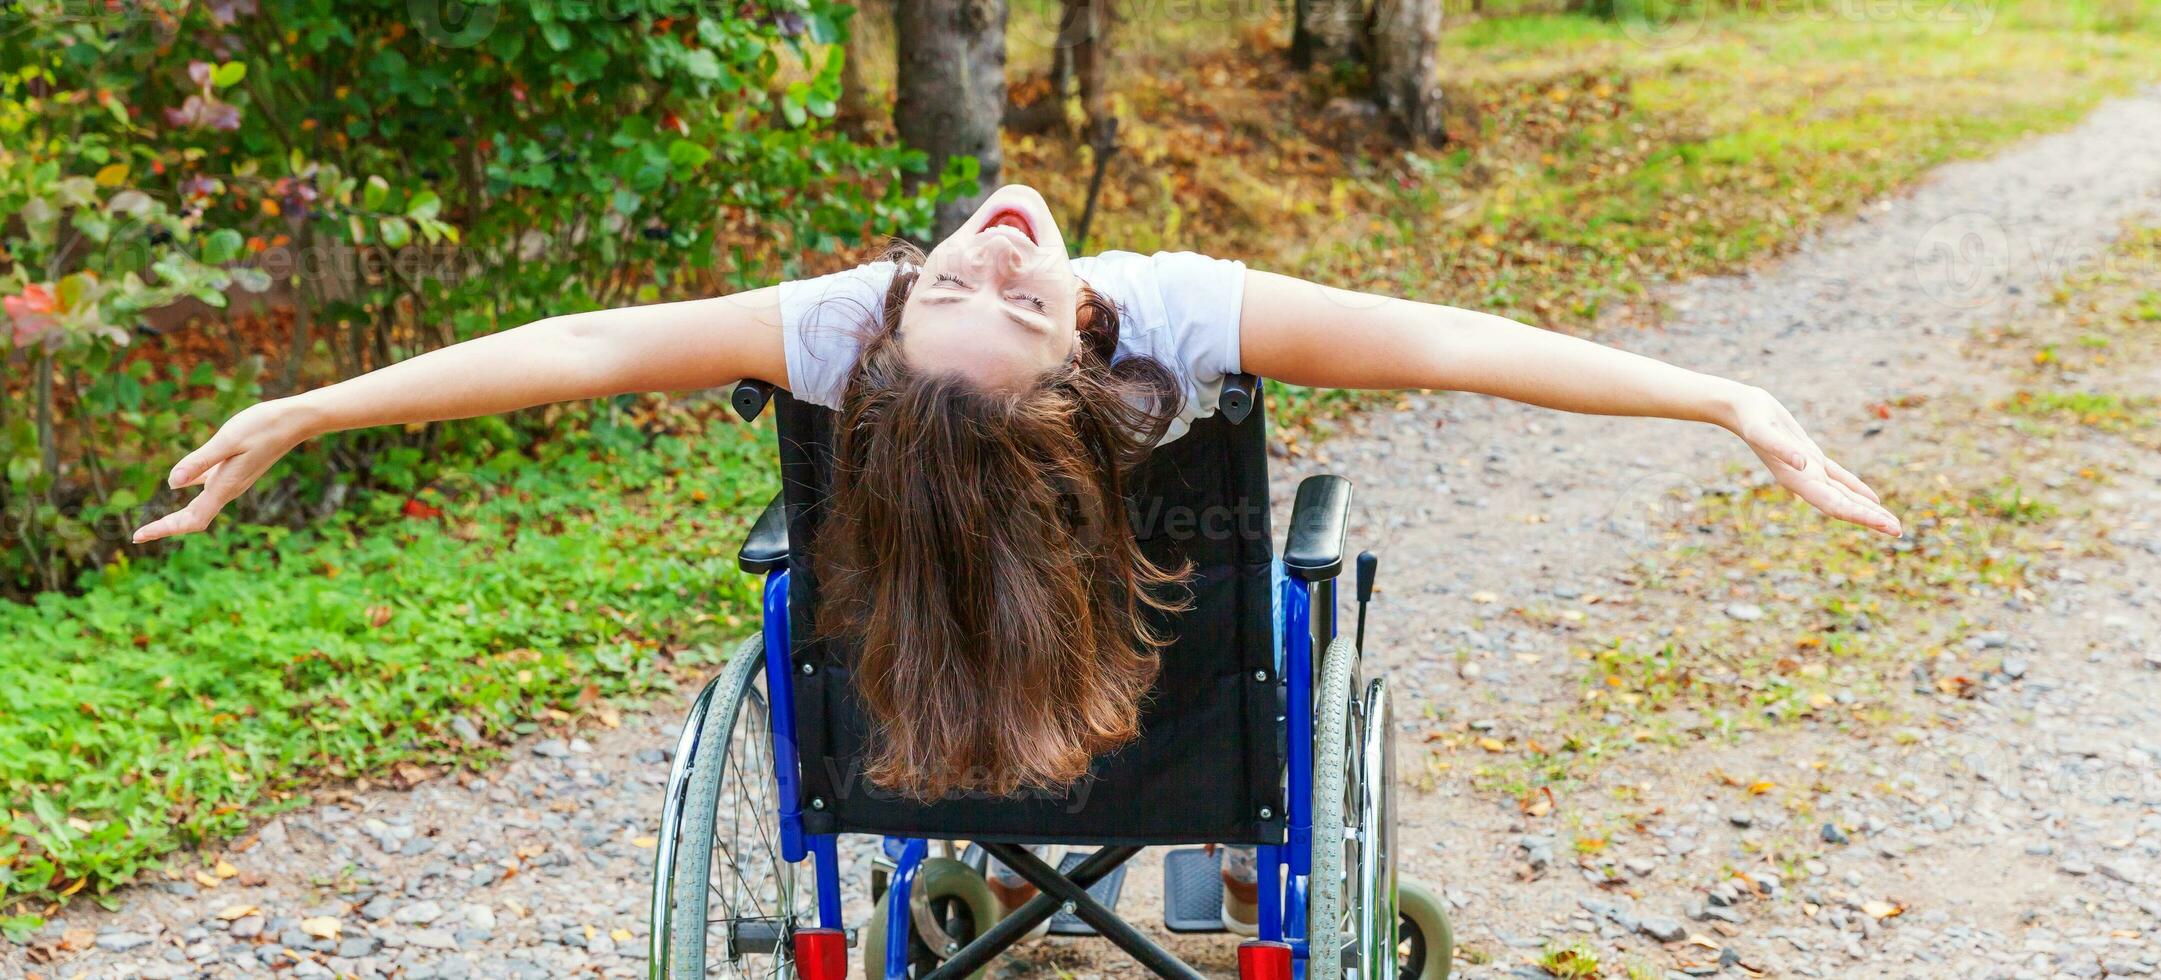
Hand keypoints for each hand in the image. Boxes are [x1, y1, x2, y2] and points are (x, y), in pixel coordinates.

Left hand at [132, 398, 316, 543]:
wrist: (295, 421)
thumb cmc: (263, 426)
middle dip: (166, 527)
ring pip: (200, 506)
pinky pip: (207, 488)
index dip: (164, 529)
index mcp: (225, 485)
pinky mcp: (235, 469)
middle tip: (138, 535)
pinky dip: (189, 491)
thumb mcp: (228, 440)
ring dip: (177, 516)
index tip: (138, 536)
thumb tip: (171, 484)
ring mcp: (232, 480)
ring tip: (157, 523)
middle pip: (193, 518)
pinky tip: (180, 484)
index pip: (191, 519)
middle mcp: (228, 488)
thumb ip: (200, 461)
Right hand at [1723, 386, 1901, 536]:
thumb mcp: (1763, 430)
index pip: (1835, 504)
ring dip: (1866, 510)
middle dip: (1870, 519)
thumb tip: (1804, 464)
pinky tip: (1873, 499)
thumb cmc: (1751, 418)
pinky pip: (1840, 478)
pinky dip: (1857, 490)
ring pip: (1844, 495)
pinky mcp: (1812, 457)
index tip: (1885, 525)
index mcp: (1797, 479)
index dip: (1861, 516)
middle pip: (1843, 506)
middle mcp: (1805, 480)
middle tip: (1898, 532)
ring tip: (1890, 523)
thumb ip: (1781, 448)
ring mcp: (1809, 470)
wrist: (1740, 409)